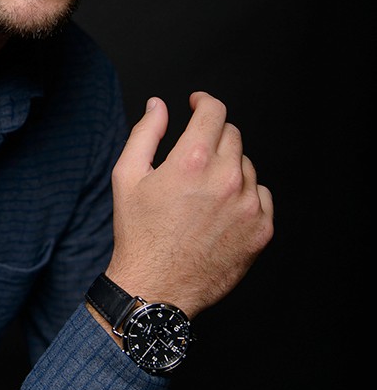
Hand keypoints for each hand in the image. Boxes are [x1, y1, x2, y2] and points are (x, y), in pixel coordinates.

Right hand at [105, 92, 272, 318]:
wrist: (155, 288)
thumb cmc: (138, 234)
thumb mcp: (127, 177)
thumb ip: (145, 133)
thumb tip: (159, 105)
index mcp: (192, 161)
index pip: (214, 111)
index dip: (204, 102)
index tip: (198, 104)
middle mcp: (225, 179)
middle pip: (232, 135)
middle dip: (213, 137)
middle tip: (194, 158)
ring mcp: (248, 205)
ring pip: (246, 165)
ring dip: (228, 168)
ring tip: (202, 193)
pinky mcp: (262, 229)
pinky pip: (261, 195)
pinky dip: (244, 196)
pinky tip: (220, 211)